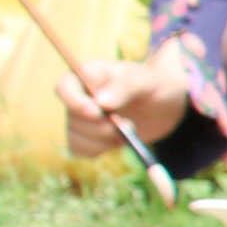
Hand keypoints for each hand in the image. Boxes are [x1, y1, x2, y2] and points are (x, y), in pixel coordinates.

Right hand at [58, 56, 187, 156]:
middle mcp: (77, 96)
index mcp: (86, 75)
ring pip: (76, 137)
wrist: (162, 104)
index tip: (97, 112)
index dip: (75, 102)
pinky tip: (118, 140)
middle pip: (72, 118)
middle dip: (101, 127)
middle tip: (128, 124)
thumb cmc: (152, 85)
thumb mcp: (146, 81)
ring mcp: (79, 118)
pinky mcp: (86, 137)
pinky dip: (101, 150)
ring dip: (104, 140)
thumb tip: (101, 101)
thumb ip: (125, 87)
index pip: (64, 88)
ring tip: (128, 129)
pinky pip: (81, 151)